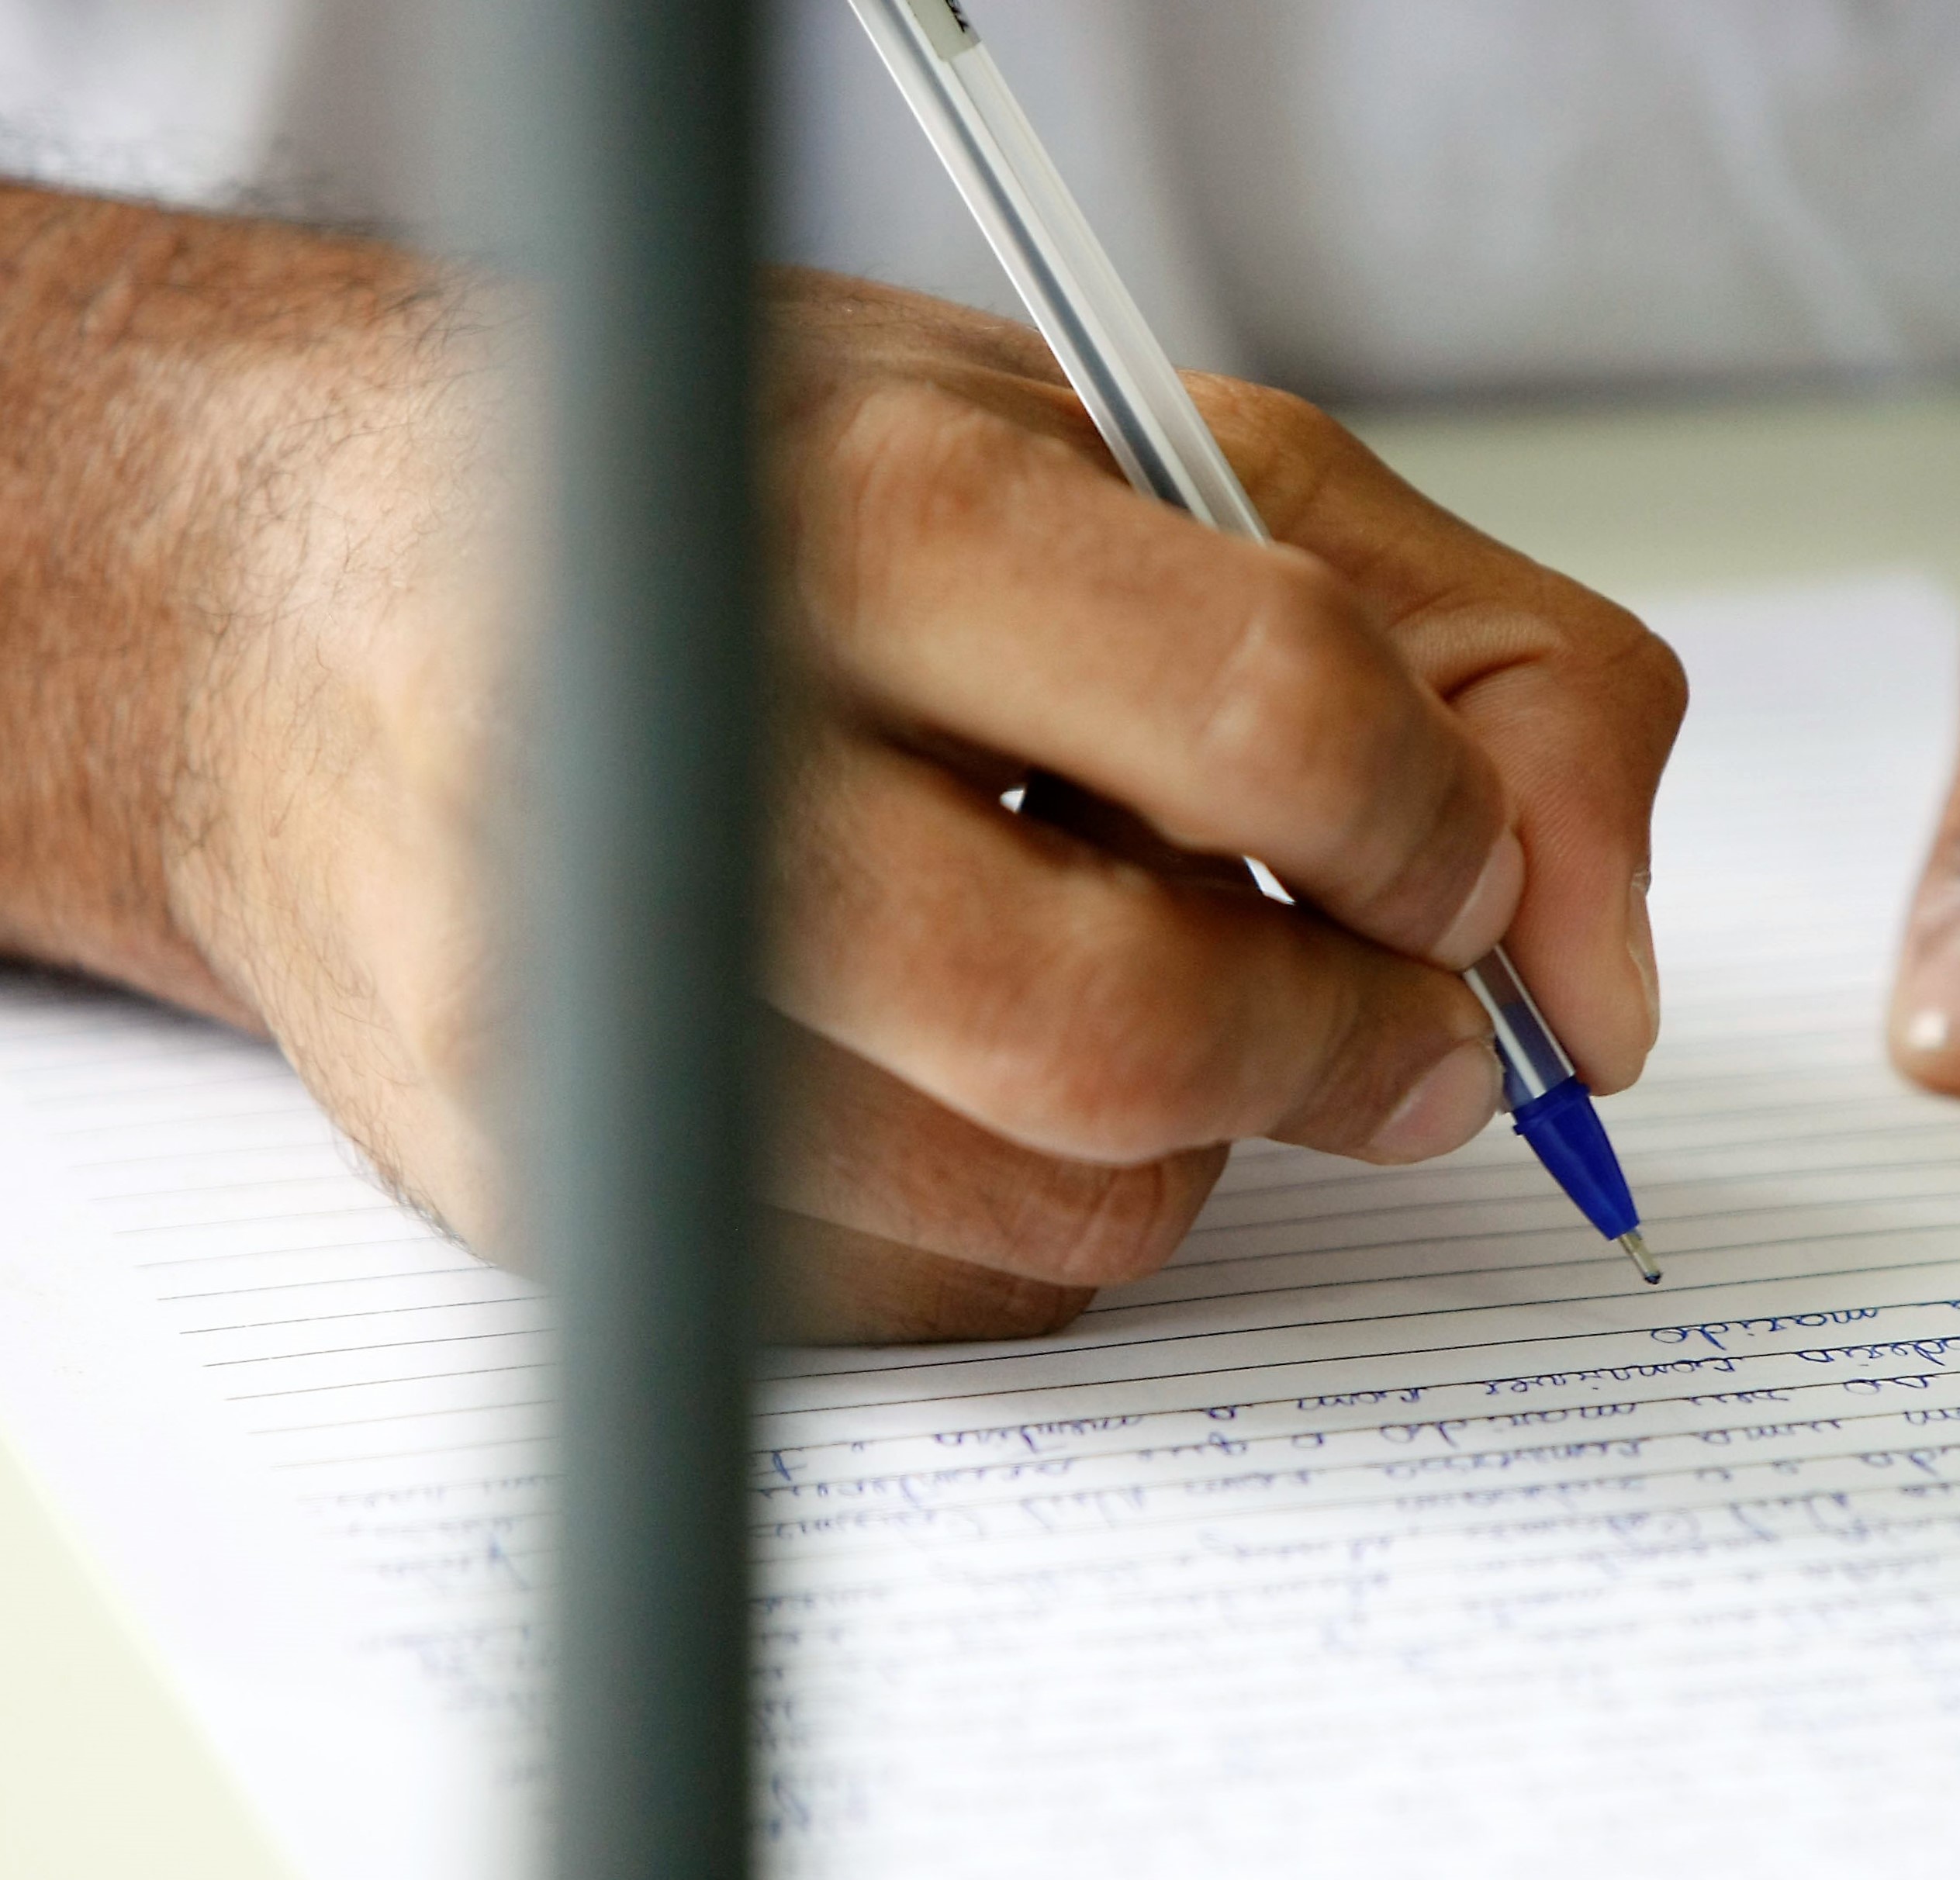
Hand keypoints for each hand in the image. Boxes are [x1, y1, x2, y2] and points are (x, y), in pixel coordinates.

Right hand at [0, 192, 1681, 1340]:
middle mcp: (682, 767)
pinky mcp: (559, 1198)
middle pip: (1140, 1028)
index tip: (1460, 871)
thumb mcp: (1144, 462)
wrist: (318, 605)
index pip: (1266, 715)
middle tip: (1400, 1018)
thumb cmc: (777, 508)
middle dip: (1347, 1046)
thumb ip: (1464, 662)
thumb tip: (1605, 993)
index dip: (1443, 831)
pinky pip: (944, 1300)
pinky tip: (950, 1049)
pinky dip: (1035, 1207)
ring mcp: (589, 1016)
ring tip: (1109, 961)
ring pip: (1060, 1208)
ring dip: (1191, 1130)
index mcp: (858, 517)